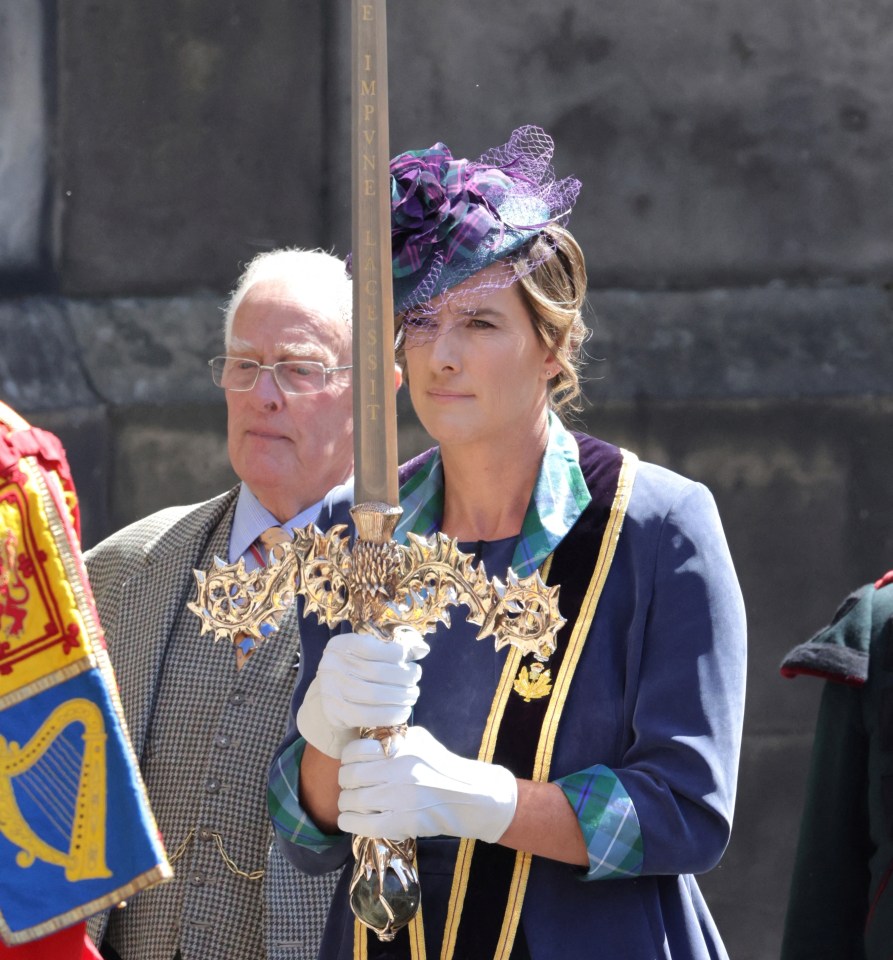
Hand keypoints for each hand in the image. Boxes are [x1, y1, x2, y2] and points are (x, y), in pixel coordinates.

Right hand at [297, 627, 428, 758]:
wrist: (329, 700)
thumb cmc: (356, 673)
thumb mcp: (369, 656)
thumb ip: (394, 651)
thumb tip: (423, 649)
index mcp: (340, 645)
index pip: (373, 647)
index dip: (397, 654)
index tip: (411, 661)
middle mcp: (331, 665)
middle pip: (377, 672)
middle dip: (404, 677)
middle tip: (415, 681)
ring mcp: (330, 690)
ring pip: (374, 694)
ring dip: (401, 696)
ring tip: (412, 696)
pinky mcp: (335, 713)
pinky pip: (368, 716)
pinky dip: (391, 714)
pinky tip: (404, 711)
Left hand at [337, 725, 517, 842]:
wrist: (470, 796)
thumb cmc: (442, 766)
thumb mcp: (420, 741)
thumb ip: (393, 739)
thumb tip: (365, 743)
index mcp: (401, 748)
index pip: (355, 751)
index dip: (348, 758)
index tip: (351, 763)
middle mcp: (397, 771)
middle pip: (350, 776)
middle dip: (345, 781)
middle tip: (350, 784)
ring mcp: (399, 798)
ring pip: (353, 800)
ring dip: (346, 802)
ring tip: (350, 802)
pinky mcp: (401, 823)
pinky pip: (363, 824)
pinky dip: (350, 821)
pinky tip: (350, 819)